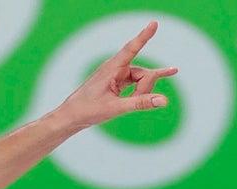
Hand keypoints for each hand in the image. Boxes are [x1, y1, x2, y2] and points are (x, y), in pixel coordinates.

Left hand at [59, 21, 178, 126]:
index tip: (154, 23)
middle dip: (145, 89)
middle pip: (142, 73)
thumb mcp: (116, 108)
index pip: (132, 48)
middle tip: (141, 103)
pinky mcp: (117, 82)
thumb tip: (164, 100)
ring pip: (140, 79)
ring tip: (144, 103)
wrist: (71, 116)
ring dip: (142, 92)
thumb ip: (140, 103)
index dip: (144, 36)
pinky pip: (135, 82)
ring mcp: (116, 75)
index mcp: (111, 68)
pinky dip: (142, 89)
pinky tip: (165, 76)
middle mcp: (115, 68)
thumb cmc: (88, 110)